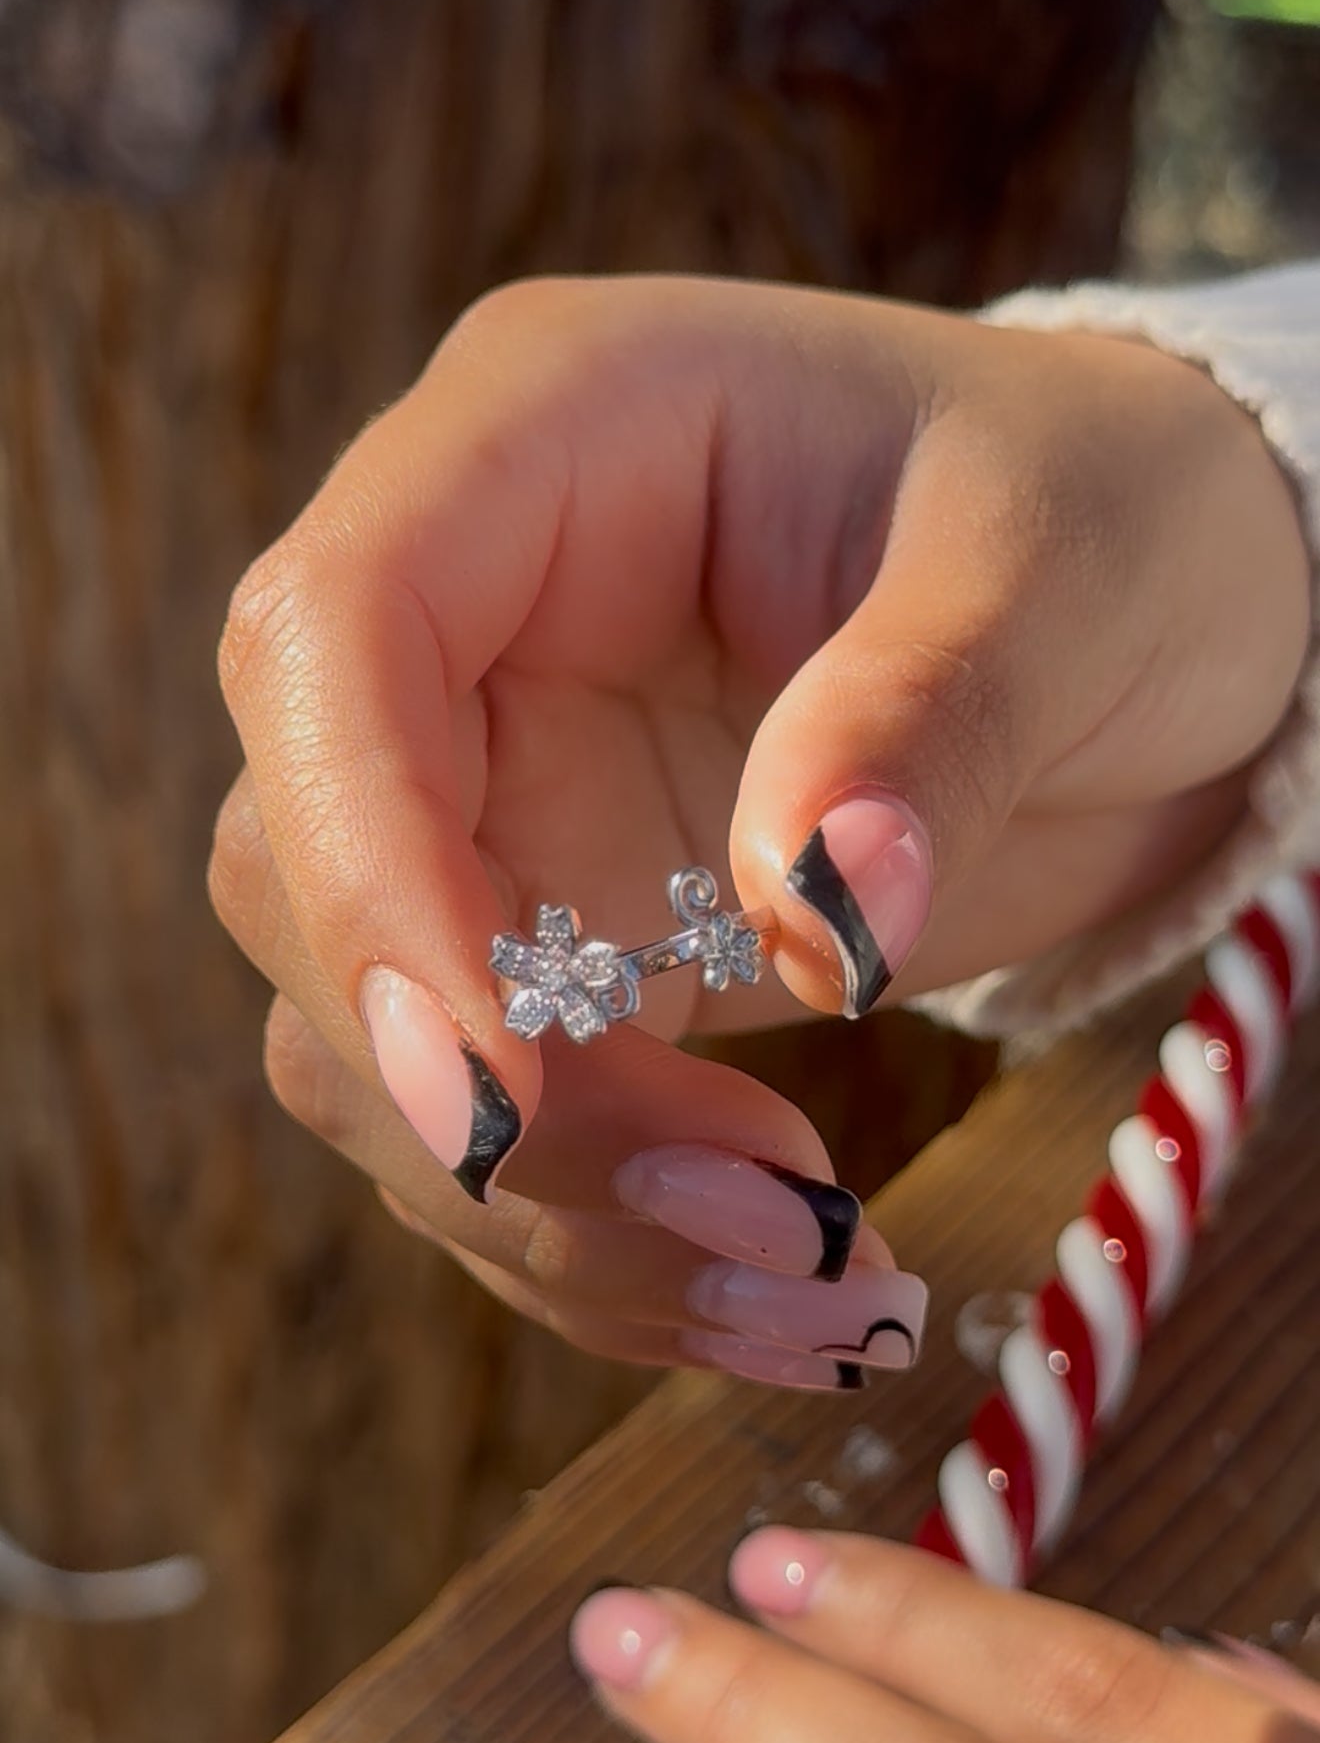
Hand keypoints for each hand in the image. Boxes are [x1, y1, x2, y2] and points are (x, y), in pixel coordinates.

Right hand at [209, 276, 1307, 1373]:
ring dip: (565, 1218)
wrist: (1151, 618)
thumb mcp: (1066, 568)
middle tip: (769, 1221)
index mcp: (544, 438)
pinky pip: (497, 1133)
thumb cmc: (1106, 519)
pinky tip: (795, 1304)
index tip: (501, 1096)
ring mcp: (495, 790)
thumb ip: (933, 711)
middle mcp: (471, 620)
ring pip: (377, 1049)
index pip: (333, 637)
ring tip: (829, 1294)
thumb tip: (822, 923)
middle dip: (498, 1098)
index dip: (368, 875)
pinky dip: (614, 1254)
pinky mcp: (552, 945)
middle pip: (309, 876)